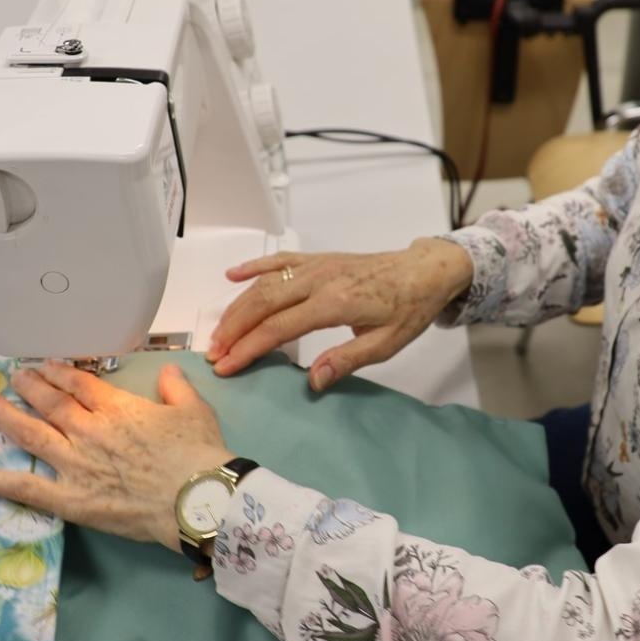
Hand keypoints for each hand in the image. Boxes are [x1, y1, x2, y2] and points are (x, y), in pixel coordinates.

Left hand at [0, 362, 234, 552]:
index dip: (59, 373)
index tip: (46, 366)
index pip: (79, 384)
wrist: (197, 499)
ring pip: (30, 434)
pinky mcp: (69, 499)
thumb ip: (176, 389)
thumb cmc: (199, 454)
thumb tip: (169, 373)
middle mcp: (88, 430)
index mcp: (118, 407)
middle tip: (15, 377)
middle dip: (30, 386)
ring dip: (6, 417)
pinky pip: (24, 488)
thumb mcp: (195, 411)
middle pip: (50, 403)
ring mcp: (74, 464)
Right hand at [206, 238, 473, 390]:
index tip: (226, 366)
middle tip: (213, 354)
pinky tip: (232, 276)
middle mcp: (320, 279)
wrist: (426, 271)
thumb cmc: (409, 309)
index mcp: (336, 303)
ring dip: (237, 306)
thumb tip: (312, 381)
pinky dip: (253, 267)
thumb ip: (347, 360)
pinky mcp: (319, 258)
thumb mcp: (386, 344)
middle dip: (233, 329)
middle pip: (263, 302)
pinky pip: (280, 259)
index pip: (279, 327)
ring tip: (218, 332)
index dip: (248, 348)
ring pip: (266, 282)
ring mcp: (317, 265)